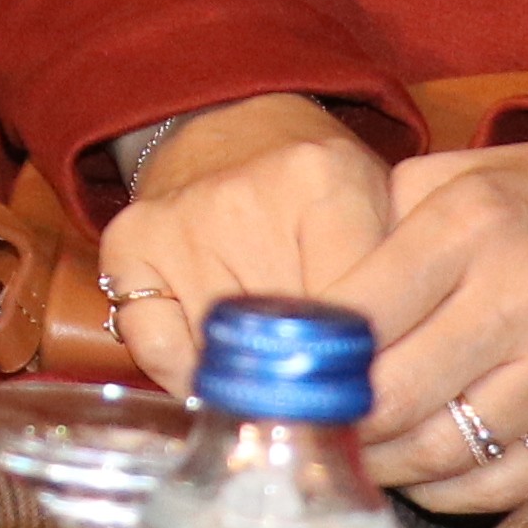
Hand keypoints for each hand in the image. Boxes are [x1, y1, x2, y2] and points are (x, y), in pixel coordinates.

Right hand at [87, 96, 393, 392]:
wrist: (232, 126)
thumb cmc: (318, 188)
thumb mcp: (382, 214)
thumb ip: (399, 289)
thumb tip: (380, 394)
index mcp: (327, 180)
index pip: (354, 316)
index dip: (365, 372)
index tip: (371, 401)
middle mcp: (245, 197)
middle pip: (287, 345)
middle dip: (311, 381)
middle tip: (325, 388)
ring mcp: (179, 222)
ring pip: (223, 357)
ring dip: (252, 383)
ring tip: (272, 364)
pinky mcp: (128, 243)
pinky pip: (157, 350)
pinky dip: (188, 375)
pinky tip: (216, 364)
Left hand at [338, 138, 527, 517]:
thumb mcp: (455, 177)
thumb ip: (377, 225)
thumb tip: (304, 305)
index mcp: (472, 223)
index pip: (362, 312)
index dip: (313, 357)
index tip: (285, 376)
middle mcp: (522, 294)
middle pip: (394, 395)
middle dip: (341, 422)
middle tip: (312, 428)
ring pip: (444, 451)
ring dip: (387, 464)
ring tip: (360, 452)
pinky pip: (506, 482)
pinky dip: (450, 490)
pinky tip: (424, 470)